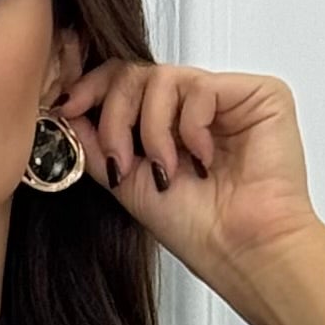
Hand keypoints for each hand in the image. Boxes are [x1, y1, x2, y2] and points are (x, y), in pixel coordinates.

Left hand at [52, 59, 324, 324]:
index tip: (69, 105)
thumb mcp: (127, 183)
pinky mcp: (257, 94)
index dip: (93, 87)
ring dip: (152, 130)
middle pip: (135, 73)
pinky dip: (191, 128)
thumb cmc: (198, 229)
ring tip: (167, 170)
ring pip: (162, 77)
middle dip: (117, 117)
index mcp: (166, 123)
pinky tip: (203, 161)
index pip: (123, 80)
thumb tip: (66, 109)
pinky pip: (199, 87)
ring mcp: (225, 98)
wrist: (240, 251)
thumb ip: (97, 143)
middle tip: (124, 160)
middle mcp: (194, 107)